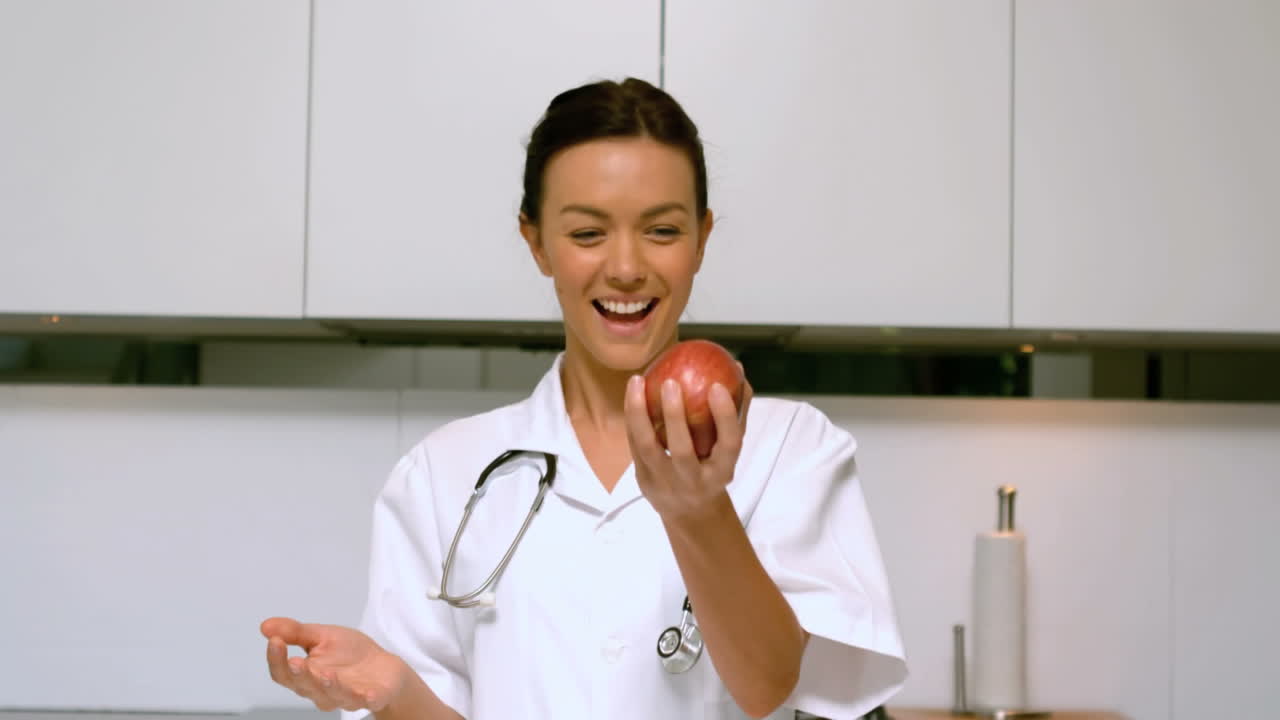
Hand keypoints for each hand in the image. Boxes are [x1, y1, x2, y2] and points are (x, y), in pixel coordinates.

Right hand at [261, 616, 409, 712]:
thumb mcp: (322, 636)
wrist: (384, 667)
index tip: (275, 641)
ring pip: (333, 696)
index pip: (284, 673)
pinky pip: (369, 701)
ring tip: (326, 674)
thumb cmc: (350, 654)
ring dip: (329, 686)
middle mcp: (322, 691)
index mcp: (307, 675)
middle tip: (296, 662)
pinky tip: (367, 695)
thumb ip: (296, 632)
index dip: (277, 660)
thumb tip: (266, 626)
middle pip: (305, 686)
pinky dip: (367, 699)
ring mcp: (347, 696)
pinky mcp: (372, 697)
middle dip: (301, 675)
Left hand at [624, 366, 753, 522]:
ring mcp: (664, 482)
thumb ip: (736, 412)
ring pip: (647, 447)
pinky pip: (634, 444)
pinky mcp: (643, 479)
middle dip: (675, 415)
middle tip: (670, 382)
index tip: (716, 386)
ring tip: (638, 380)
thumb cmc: (712, 469)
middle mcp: (693, 481)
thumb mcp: (729, 448)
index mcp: (722, 471)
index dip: (724, 416)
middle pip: (682, 450)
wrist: (690, 512)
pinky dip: (632, 417)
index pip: (728, 444)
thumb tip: (738, 370)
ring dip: (639, 412)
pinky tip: (633, 392)